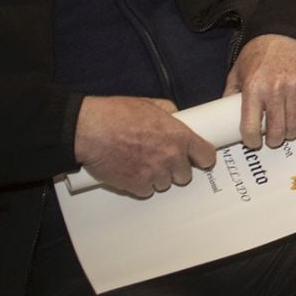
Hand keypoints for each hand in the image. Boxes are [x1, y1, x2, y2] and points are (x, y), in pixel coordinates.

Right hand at [73, 96, 216, 197]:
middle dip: (176, 169)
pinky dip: (140, 184)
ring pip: (165, 184)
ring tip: (142, 163)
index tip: (199, 159)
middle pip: (185, 175)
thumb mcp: (150, 104)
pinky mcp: (136, 186)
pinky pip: (146, 191)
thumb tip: (176, 117)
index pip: (206, 155)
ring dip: (157, 177)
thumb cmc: (116, 115)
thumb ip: (170, 113)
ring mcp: (154, 174)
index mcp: (179, 137)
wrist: (89, 130)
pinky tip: (132, 172)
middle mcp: (171, 158)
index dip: (202, 158)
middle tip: (163, 160)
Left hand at [222, 34, 295, 148]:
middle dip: (273, 141)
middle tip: (271, 140)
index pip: (251, 126)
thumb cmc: (260, 53)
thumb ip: (232, 93)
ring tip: (285, 135)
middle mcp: (275, 89)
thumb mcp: (238, 71)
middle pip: (276, 129)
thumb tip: (223, 115)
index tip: (253, 142)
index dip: (251, 141)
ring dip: (289, 135)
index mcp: (253, 87)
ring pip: (294, 125)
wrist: (285, 33)